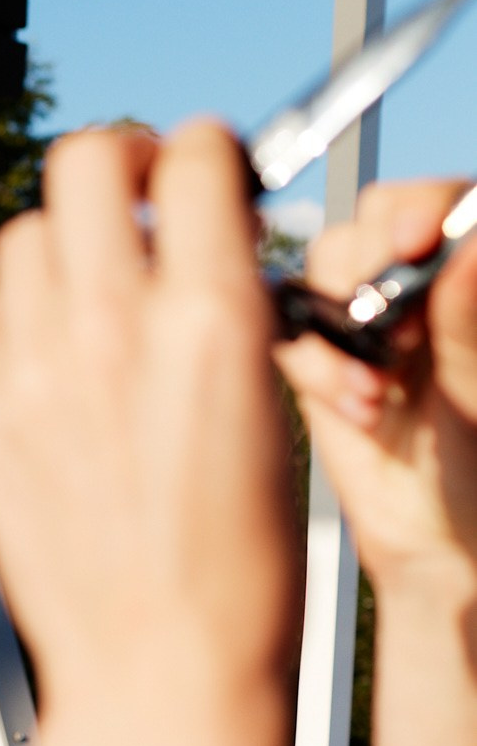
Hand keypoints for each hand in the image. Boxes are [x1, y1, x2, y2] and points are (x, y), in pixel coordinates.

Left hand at [0, 121, 298, 745]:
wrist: (160, 665)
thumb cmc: (233, 563)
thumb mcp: (270, 404)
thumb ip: (225, 304)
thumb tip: (198, 236)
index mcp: (208, 323)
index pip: (191, 157)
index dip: (202, 150)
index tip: (203, 167)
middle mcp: (107, 332)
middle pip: (85, 163)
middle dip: (121, 163)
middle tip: (140, 192)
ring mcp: (30, 373)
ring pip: (23, 234)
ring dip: (64, 240)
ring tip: (94, 283)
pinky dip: (10, 311)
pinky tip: (46, 346)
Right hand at [275, 178, 476, 596]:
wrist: (437, 541)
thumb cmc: (476, 466)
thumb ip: (468, 321)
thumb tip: (465, 250)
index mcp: (464, 277)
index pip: (437, 204)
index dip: (423, 210)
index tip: (418, 242)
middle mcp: (414, 284)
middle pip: (370, 223)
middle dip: (373, 273)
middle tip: (395, 336)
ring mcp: (361, 318)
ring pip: (323, 271)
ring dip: (343, 329)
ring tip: (378, 387)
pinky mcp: (314, 356)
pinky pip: (287, 332)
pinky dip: (314, 369)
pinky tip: (357, 409)